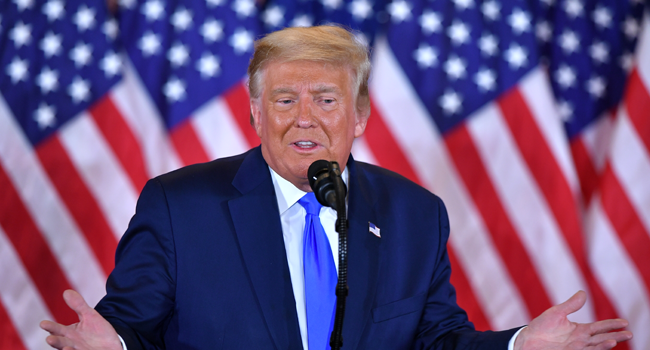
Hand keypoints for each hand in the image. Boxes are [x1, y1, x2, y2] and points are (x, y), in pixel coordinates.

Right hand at [40, 290, 122, 349]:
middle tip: (49, 339)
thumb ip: (78, 305)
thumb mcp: (89, 315)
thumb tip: (66, 291)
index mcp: (69, 334)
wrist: (113, 343)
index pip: (57, 330)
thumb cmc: (97, 331)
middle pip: (61, 343)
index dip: (50, 327)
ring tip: (65, 348)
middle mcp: (72, 344)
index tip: (43, 323)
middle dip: (56, 341)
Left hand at [514, 291, 631, 349]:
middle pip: (602, 338)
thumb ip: (571, 305)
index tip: (625, 322)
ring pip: (595, 347)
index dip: (612, 324)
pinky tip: (603, 346)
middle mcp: (580, 340)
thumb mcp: (557, 313)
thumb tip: (584, 293)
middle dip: (616, 336)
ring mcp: (576, 348)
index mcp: (579, 330)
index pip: (600, 327)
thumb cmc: (541, 327)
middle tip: (629, 333)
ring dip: (606, 344)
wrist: (527, 340)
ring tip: (615, 340)